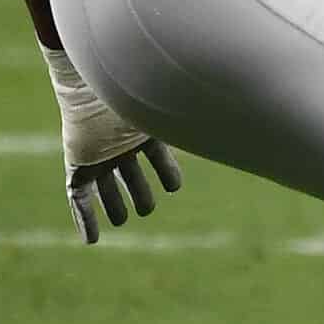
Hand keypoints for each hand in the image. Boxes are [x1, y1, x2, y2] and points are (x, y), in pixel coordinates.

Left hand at [41, 45, 184, 242]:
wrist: (93, 83)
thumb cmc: (135, 92)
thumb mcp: (169, 109)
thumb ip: (200, 116)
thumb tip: (245, 120)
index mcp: (141, 130)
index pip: (156, 155)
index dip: (166, 172)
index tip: (173, 187)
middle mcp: (118, 142)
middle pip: (130, 173)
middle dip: (139, 193)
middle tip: (146, 210)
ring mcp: (97, 154)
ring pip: (106, 186)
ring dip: (114, 205)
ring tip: (123, 220)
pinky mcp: (78, 163)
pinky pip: (79, 196)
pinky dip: (85, 217)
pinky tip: (92, 239)